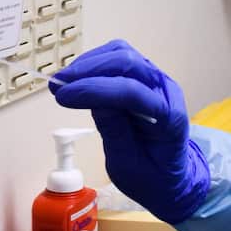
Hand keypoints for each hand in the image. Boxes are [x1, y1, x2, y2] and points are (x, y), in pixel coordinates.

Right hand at [50, 40, 209, 223]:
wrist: (172, 176)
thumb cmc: (153, 176)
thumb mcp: (129, 166)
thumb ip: (115, 132)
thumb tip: (94, 101)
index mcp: (171, 117)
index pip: (133, 91)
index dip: (95, 90)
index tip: (63, 96)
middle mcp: (167, 91)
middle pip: (129, 63)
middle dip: (89, 70)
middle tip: (58, 85)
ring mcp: (157, 81)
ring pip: (123, 54)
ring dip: (89, 63)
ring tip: (62, 81)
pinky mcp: (144, 78)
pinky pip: (119, 58)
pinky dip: (95, 63)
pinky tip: (76, 78)